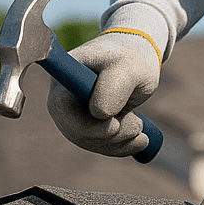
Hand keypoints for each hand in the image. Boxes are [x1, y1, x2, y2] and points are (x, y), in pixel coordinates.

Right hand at [48, 29, 159, 157]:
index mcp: (65, 75)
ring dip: (117, 142)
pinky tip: (139, 141)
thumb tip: (99, 114)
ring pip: (87, 141)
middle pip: (75, 130)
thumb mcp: (130, 67)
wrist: (135, 59)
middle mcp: (62, 96)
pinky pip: (96, 143)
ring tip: (141, 131)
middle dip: (110, 135)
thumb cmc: (131, 58)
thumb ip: (115, 86)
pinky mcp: (84, 124)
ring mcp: (71, 112)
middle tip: (138, 125)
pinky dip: (118, 146)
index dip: (88, 125)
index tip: (116, 124)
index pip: (63, 109)